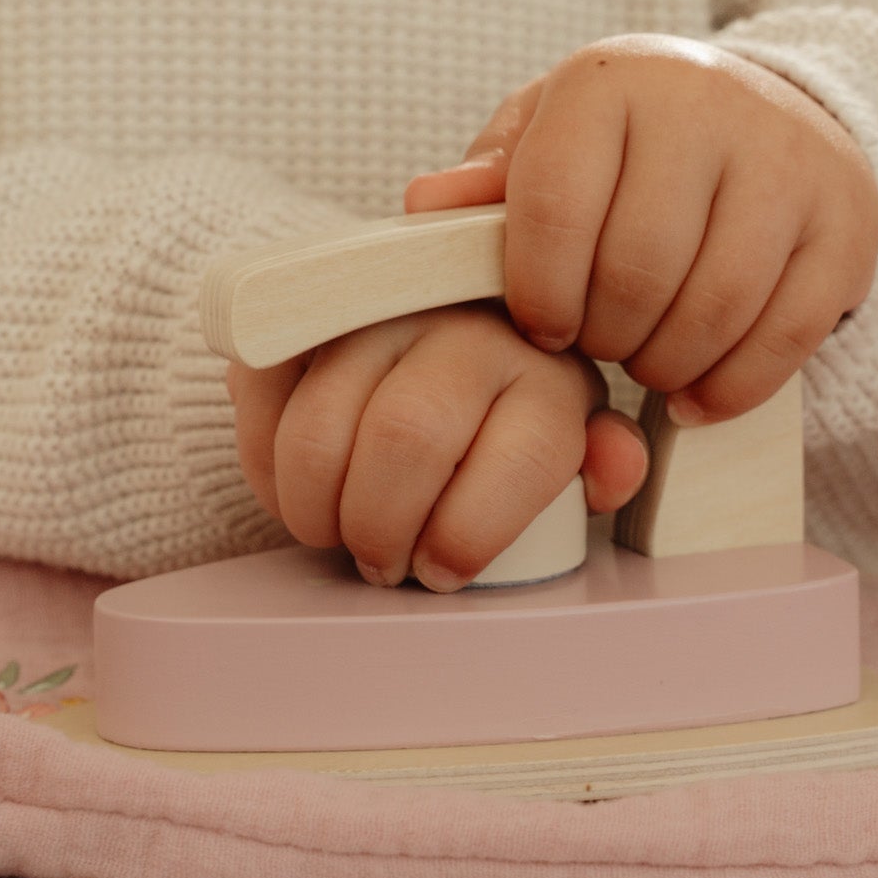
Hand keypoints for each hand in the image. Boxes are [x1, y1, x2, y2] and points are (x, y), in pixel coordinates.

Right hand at [228, 305, 638, 592]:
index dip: (471, 533)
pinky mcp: (301, 310)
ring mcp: (377, 308)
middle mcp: (464, 323)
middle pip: (407, 436)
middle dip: (382, 527)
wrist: (431, 306)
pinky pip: (264, 399)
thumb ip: (594, 459)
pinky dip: (266, 467)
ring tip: (333, 533)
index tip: (441, 572)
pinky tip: (293, 492)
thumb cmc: (503, 402)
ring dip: (316, 508)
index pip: (520, 455)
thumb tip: (613, 469)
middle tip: (379, 563)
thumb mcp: (562, 430)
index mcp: (545, 366)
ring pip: (323, 428)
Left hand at [402, 35, 877, 423]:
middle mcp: (705, 105)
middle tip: (597, 346)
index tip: (539, 325)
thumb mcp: (549, 141)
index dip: (537, 291)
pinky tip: (698, 394)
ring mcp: (787, 160)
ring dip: (666, 365)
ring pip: (716, 308)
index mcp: (611, 82)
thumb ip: (489, 181)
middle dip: (604, 335)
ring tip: (644, 364)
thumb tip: (425, 202)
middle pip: (638, 269)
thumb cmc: (627, 145)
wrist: (766, 114)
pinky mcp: (846, 219)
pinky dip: (733, 386)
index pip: (555, 207)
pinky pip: (788, 334)